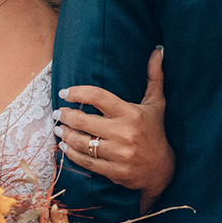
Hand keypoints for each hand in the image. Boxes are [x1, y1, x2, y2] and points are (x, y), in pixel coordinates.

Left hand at [54, 48, 174, 213]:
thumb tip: (158, 51)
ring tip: (58, 129)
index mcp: (131, 113)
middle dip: (66, 115)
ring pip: (81, 142)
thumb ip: (154, 77)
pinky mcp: (114, 171)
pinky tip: (64, 147)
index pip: (98, 97)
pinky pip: (85, 161)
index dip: (78, 93)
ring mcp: (118, 154)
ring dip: (65, 135)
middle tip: (58, 112)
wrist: (162, 170)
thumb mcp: (156, 104)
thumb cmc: (156, 132)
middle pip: (84, 120)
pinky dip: (71, 154)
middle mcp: (123, 133)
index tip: (65, 93)